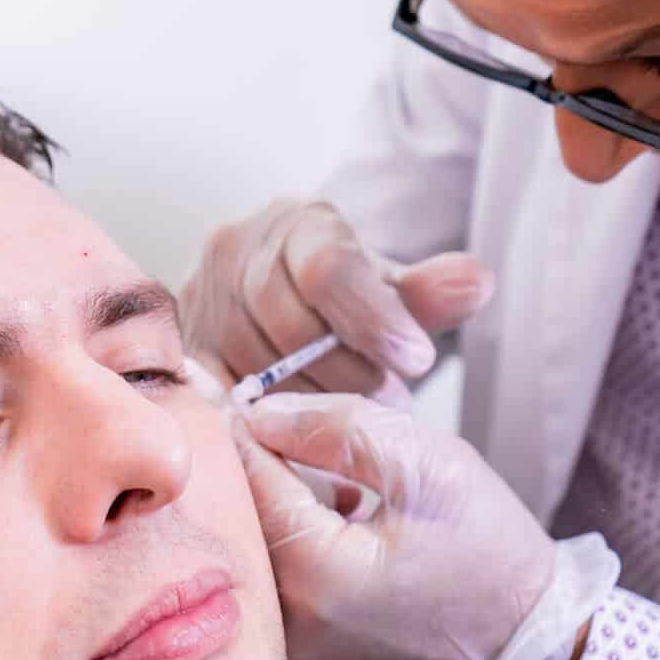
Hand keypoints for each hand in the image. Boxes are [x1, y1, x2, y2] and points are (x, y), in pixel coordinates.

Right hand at [180, 200, 493, 402]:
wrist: (288, 307)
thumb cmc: (348, 304)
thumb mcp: (395, 294)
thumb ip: (431, 293)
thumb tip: (478, 282)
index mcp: (296, 223)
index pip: (330, 268)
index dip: (374, 319)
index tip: (417, 361)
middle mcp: (233, 250)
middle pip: (290, 324)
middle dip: (348, 371)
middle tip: (390, 400)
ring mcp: (198, 301)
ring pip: (254, 366)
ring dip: (311, 402)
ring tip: (351, 415)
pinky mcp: (180, 350)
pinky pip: (219, 396)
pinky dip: (265, 420)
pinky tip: (301, 436)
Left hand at [229, 391, 563, 659]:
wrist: (528, 646)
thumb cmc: (490, 554)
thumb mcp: (429, 467)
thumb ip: (336, 429)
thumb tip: (259, 415)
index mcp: (314, 573)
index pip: (244, 477)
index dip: (246, 429)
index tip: (247, 398)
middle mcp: (284, 624)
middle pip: (234, 520)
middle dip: (255, 472)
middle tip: (285, 441)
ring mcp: (286, 654)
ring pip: (246, 555)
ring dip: (271, 514)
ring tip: (326, 492)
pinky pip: (265, 590)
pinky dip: (284, 553)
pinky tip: (329, 534)